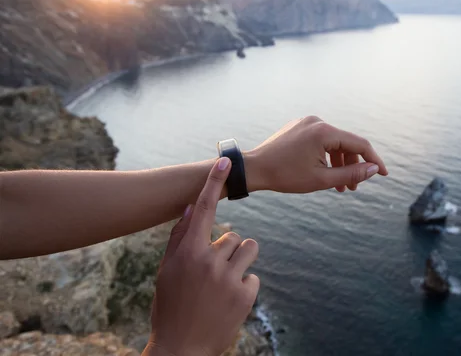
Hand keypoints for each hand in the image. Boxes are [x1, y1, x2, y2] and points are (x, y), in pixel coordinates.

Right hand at [144, 158, 259, 355]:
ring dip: (239, 261)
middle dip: (226, 249)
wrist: (181, 349)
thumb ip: (180, 237)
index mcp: (187, 253)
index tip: (224, 163)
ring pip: (248, 248)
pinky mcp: (246, 295)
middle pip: (233, 235)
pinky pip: (253, 275)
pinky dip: (243, 284)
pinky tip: (227, 300)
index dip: (213, 184)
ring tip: (223, 282)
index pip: (203, 210)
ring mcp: (229, 279)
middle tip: (211, 273)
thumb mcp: (167, 271)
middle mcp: (209, 262)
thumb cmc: (170, 305)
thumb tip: (191, 207)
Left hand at [245, 116, 388, 192]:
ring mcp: (307, 122)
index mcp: (324, 131)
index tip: (384, 174)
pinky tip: (326, 173)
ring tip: (340, 186)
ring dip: (340, 163)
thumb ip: (351, 174)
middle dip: (353, 166)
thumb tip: (375, 170)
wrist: (254, 169)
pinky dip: (327, 156)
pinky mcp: (299, 127)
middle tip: (354, 188)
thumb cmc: (285, 176)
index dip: (374, 160)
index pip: (359, 144)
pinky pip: (321, 140)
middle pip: (346, 143)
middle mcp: (317, 121)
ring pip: (334, 143)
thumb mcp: (322, 179)